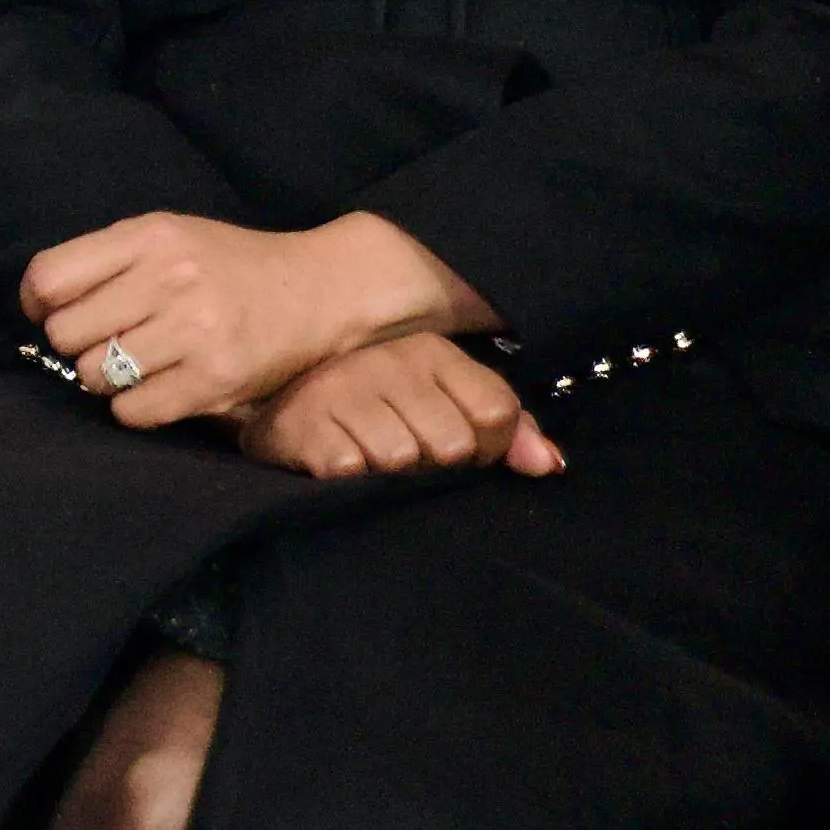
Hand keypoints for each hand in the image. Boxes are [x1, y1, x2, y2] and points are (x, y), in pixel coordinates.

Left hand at [23, 212, 487, 428]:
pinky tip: (156, 389)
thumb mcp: (168, 236)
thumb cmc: (229, 265)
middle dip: (77, 344)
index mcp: (149, 236)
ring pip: (95, 375)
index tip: (52, 313)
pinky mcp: (217, 379)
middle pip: (66, 332)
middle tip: (106, 343)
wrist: (319, 289)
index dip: (37, 303)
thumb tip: (38, 307)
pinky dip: (134, 408)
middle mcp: (170, 278)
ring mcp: (195, 330)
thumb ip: (106, 260)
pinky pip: (134, 410)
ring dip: (106, 378)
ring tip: (137, 365)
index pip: (49, 277)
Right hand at [236, 337, 562, 481]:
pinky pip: (352, 470)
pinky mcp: (303, 424)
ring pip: (402, 459)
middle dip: (436, 464)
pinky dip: (350, 478)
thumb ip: (508, 430)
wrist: (280, 404)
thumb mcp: (445, 403)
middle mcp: (388, 361)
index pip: (496, 411)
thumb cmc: (379, 408)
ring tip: (370, 454)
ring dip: (390, 475)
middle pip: (453, 443)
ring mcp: (342, 389)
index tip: (461, 450)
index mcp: (432, 351)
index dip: (488, 446)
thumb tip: (549, 464)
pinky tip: (340, 459)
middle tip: (408, 452)